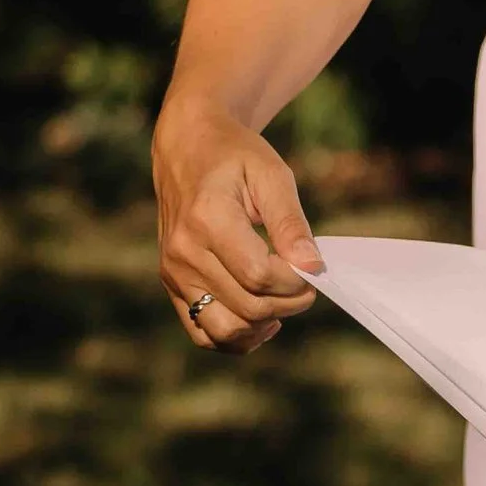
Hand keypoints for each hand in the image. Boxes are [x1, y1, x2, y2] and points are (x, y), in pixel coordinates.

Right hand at [152, 95, 323, 353]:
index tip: (312, 267)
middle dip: (289, 303)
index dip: (295, 282)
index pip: (259, 276)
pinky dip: (237, 336)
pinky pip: (203, 333)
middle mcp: (183, 252)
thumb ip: (292, 224)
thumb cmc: (234, 157)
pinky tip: (261, 319)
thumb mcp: (272, 176)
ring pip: (225, 330)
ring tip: (283, 301)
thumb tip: (313, 268)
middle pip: (247, 307)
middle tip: (306, 284)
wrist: (187, 149)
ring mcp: (174, 273)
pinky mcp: (172, 285)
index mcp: (207, 219)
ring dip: (264, 325)